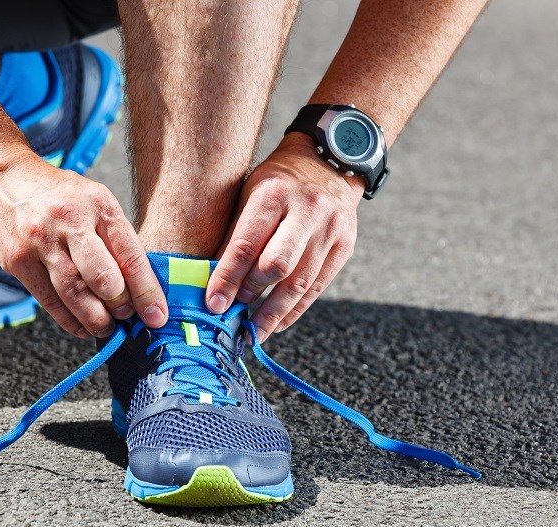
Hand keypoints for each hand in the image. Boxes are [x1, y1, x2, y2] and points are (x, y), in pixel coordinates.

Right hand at [0, 153, 166, 337]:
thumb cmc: (55, 194)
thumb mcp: (92, 201)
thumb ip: (114, 238)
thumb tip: (139, 286)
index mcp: (100, 205)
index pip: (131, 256)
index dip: (147, 292)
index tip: (156, 316)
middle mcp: (71, 221)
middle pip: (104, 279)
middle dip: (121, 307)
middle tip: (127, 317)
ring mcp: (41, 241)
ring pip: (76, 294)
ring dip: (96, 320)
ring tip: (107, 328)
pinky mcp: (17, 260)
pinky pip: (49, 300)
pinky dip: (69, 320)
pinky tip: (82, 328)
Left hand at [207, 133, 362, 342]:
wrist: (329, 162)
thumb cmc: (278, 181)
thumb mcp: (250, 193)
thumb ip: (234, 234)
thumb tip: (213, 281)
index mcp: (274, 193)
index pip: (246, 244)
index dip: (227, 279)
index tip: (213, 305)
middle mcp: (306, 210)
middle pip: (276, 266)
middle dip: (251, 294)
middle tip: (232, 315)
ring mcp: (330, 230)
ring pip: (299, 283)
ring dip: (273, 313)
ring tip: (253, 333)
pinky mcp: (344, 246)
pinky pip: (317, 287)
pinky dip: (295, 310)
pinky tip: (278, 323)